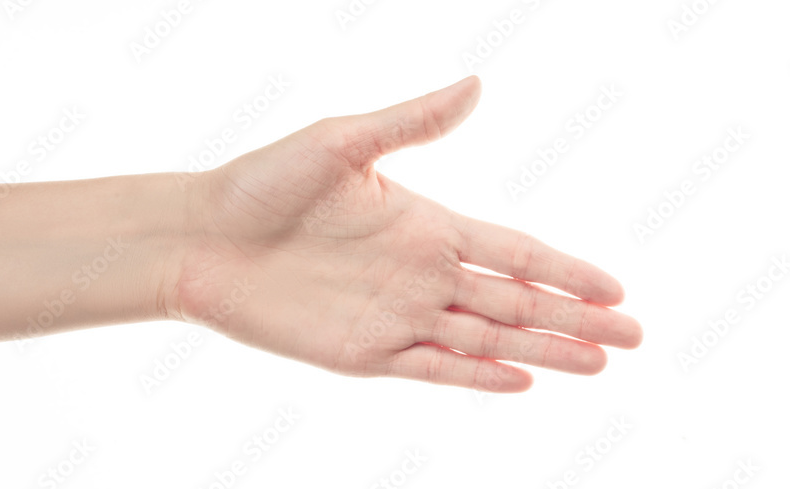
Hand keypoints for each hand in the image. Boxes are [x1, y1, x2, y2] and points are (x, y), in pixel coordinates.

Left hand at [174, 76, 641, 391]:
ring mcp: (394, 314)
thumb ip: (412, 123)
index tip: (615, 288)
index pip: (513, 250)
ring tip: (597, 363)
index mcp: (423, 222)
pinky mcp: (362, 352)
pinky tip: (520, 382)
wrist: (200, 237)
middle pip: (514, 301)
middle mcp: (419, 272)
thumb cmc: (263, 182)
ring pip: (485, 339)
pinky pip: (431, 367)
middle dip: (574, 319)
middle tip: (633, 338)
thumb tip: (477, 84)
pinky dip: (475, 376)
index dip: (564, 270)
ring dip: (542, 352)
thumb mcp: (340, 142)